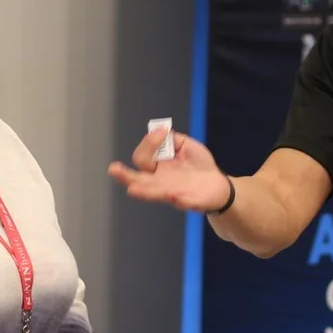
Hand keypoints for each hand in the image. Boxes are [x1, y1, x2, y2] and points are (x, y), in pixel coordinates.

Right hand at [108, 128, 234, 213]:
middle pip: (137, 180)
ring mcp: (171, 193)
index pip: (142, 157)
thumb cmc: (198, 165)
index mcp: (156, 167)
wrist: (218, 184)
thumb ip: (172, 138)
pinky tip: (174, 196)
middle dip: (124, 176)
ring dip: (144, 191)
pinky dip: (179, 199)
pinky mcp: (188, 201)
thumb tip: (160, 130)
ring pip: (153, 193)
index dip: (149, 143)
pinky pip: (182, 201)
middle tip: (113, 169)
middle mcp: (158, 182)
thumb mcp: (185, 145)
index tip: (162, 132)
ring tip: (133, 190)